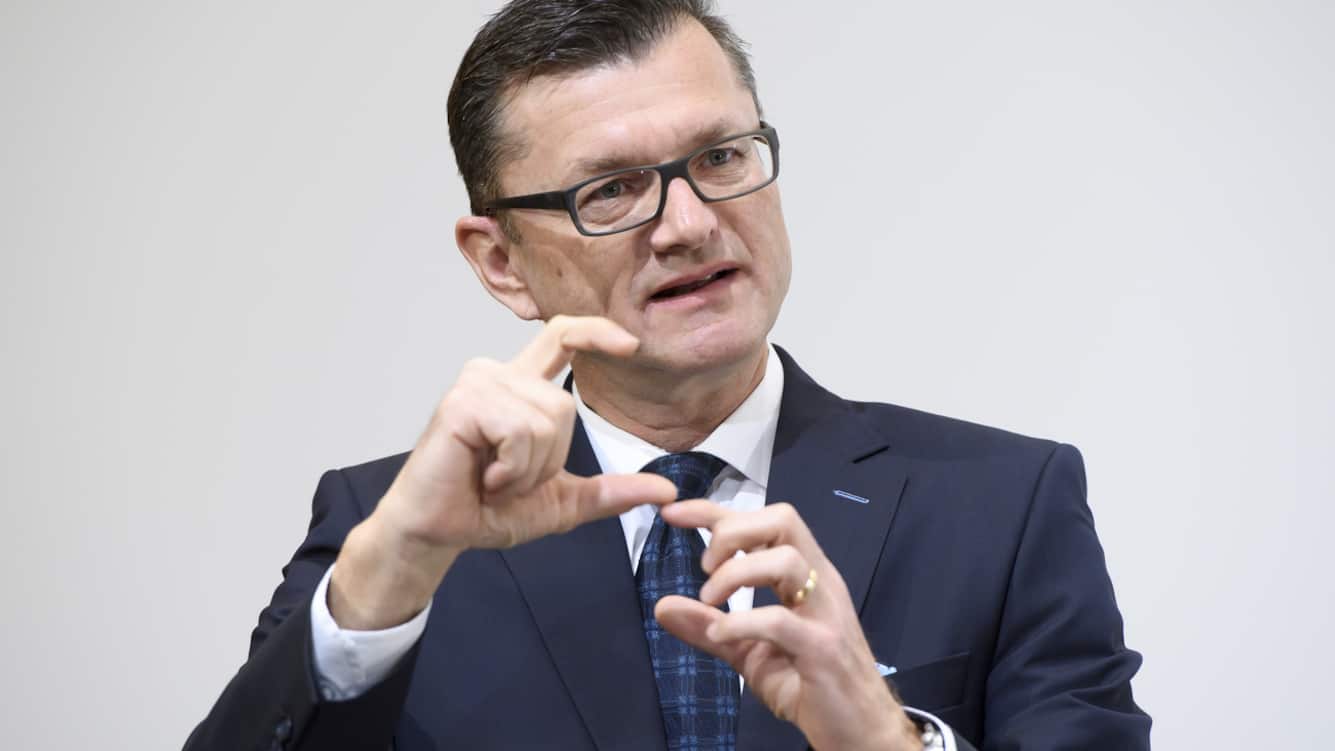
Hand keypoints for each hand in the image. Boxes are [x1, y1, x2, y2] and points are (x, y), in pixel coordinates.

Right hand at [329, 315, 677, 628]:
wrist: (437, 533)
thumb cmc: (486, 510)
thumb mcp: (561, 502)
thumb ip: (610, 491)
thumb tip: (667, 488)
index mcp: (520, 389)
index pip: (562, 337)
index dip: (597, 332)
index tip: (631, 344)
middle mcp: (497, 375)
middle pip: (565, 406)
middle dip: (548, 460)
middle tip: (508, 479)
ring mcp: (478, 384)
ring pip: (546, 420)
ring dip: (527, 468)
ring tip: (493, 478)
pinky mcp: (462, 403)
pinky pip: (520, 432)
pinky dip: (510, 468)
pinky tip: (482, 476)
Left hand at [654, 502, 921, 750]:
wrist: (861, 731)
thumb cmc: (810, 686)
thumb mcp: (749, 652)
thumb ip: (708, 627)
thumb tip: (662, 605)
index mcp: (805, 575)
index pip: (763, 522)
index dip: (715, 511)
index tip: (672, 513)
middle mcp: (820, 583)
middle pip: (782, 520)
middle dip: (731, 532)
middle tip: (705, 569)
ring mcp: (825, 613)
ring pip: (786, 559)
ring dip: (736, 573)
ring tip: (711, 602)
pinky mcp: (824, 649)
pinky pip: (780, 620)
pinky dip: (741, 621)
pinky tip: (720, 633)